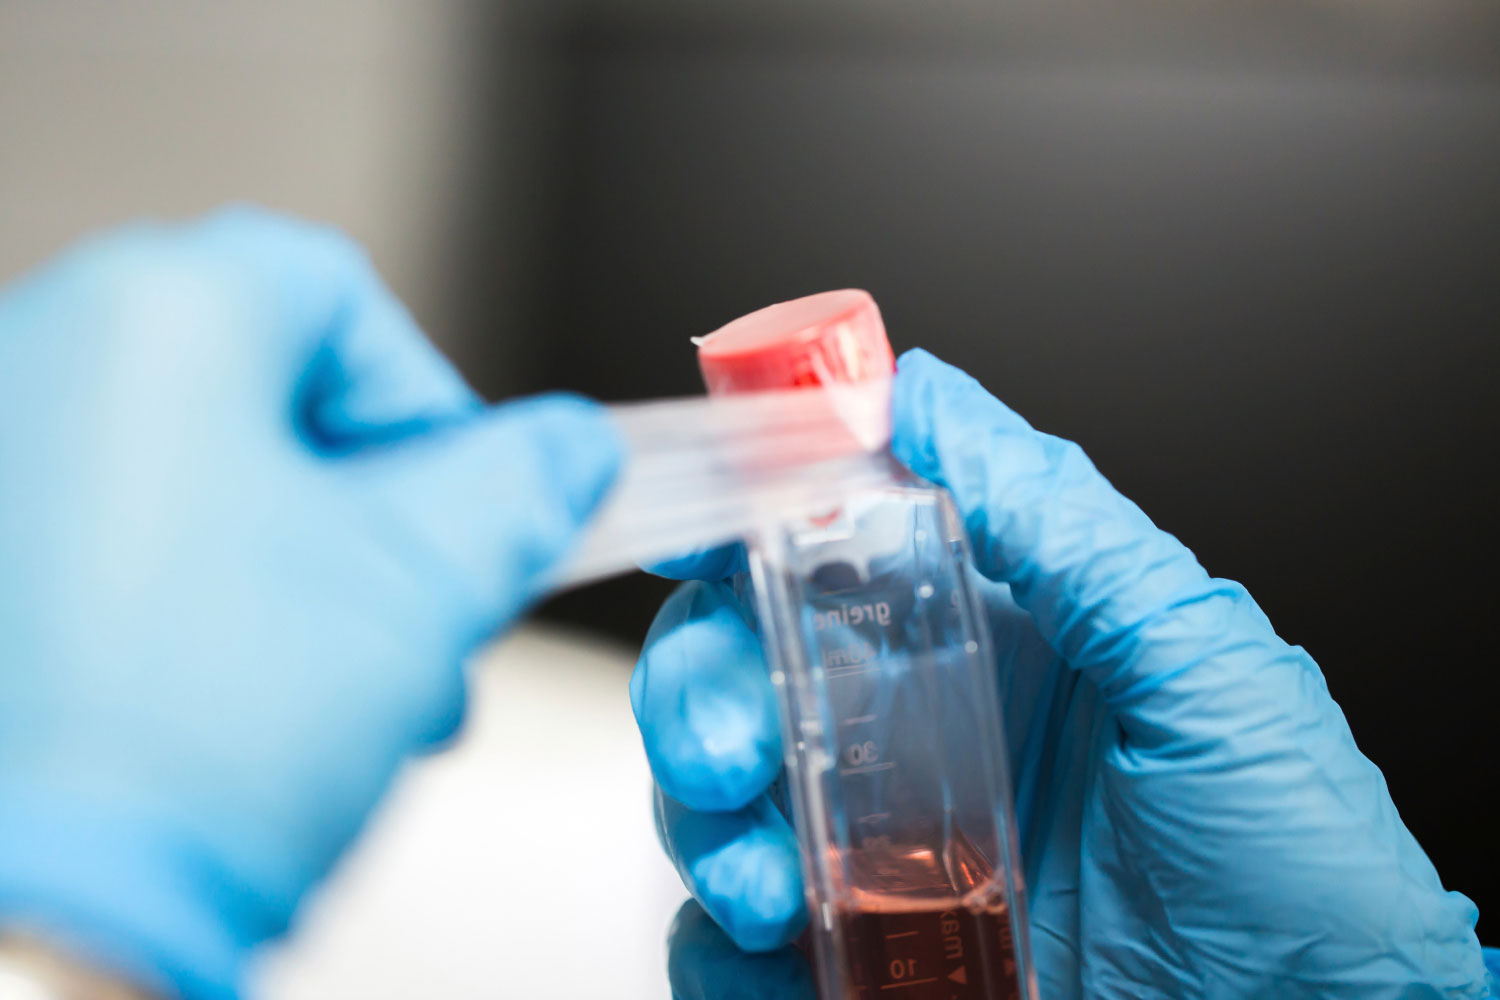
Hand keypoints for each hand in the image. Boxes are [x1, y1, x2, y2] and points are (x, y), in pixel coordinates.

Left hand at [0, 209, 619, 997]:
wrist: (40, 905)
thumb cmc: (200, 730)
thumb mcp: (426, 580)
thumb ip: (522, 486)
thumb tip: (567, 450)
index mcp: (155, 317)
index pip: (337, 296)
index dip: (429, 403)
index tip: (466, 504)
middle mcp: (41, 358)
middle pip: (266, 395)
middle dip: (375, 515)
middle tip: (422, 612)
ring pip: (197, 479)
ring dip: (303, 570)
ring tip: (355, 686)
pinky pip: (117, 542)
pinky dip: (204, 599)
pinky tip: (249, 700)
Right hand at [632, 350, 1490, 996]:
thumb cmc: (1296, 867)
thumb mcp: (1196, 668)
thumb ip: (1060, 528)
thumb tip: (925, 395)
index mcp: (991, 634)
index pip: (830, 547)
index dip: (745, 523)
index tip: (695, 528)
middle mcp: (918, 729)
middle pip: (743, 666)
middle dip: (701, 692)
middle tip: (731, 752)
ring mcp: (884, 846)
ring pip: (723, 798)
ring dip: (707, 828)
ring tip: (769, 886)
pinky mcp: (864, 955)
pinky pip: (736, 941)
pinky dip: (718, 949)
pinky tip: (769, 961)